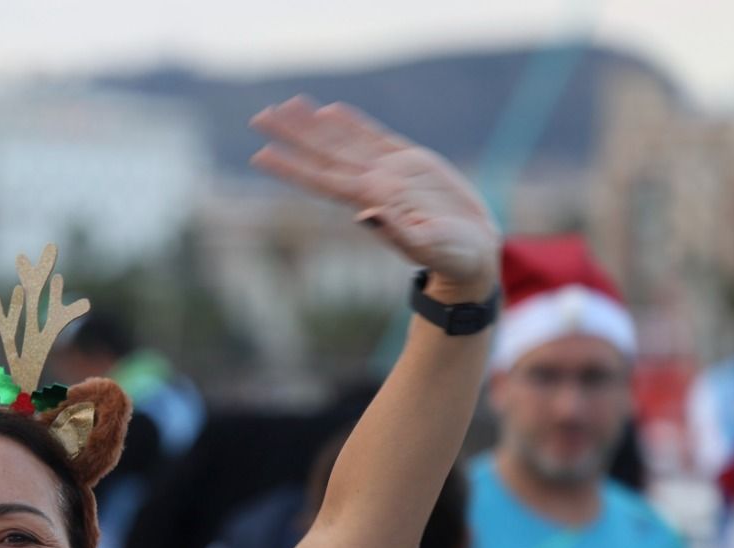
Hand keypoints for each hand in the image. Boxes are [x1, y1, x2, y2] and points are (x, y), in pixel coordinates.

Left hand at [250, 97, 498, 296]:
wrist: (473, 252)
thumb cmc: (452, 257)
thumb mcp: (428, 246)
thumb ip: (398, 232)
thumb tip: (366, 214)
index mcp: (370, 201)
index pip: (320, 179)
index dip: (290, 167)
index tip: (260, 154)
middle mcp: (371, 185)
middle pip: (322, 154)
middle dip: (292, 134)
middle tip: (260, 115)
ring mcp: (388, 173)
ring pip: (342, 141)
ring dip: (313, 124)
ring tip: (287, 104)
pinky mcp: (410, 163)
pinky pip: (373, 137)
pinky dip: (351, 123)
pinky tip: (330, 111)